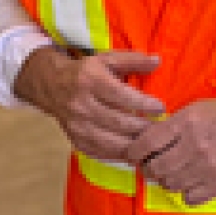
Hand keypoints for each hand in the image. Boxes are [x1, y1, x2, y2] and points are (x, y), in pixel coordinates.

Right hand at [15, 47, 164, 161]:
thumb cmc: (86, 71)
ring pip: (111, 143)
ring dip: (135, 145)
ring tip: (152, 143)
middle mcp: (82, 104)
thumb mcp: (107, 59)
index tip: (161, 107)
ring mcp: (77, 126)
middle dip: (143, 128)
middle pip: (118, 122)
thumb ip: (133, 60)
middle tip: (162, 129)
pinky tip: (135, 152)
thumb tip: (158, 61)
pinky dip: (120, 155)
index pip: (121, 96)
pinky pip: (102, 154)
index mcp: (90, 80)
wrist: (53, 86)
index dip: (143, 104)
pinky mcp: (76, 141)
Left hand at [125, 98, 215, 204]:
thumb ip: (174, 123)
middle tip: (151, 165)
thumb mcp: (198, 108)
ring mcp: (208, 167)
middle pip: (156, 167)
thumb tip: (149, 137)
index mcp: (187, 122)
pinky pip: (190, 198)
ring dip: (167, 180)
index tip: (130, 154)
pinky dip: (185, 193)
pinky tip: (190, 182)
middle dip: (149, 168)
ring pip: (171, 184)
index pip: (148, 141)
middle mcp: (195, 145)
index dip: (134, 150)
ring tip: (172, 172)